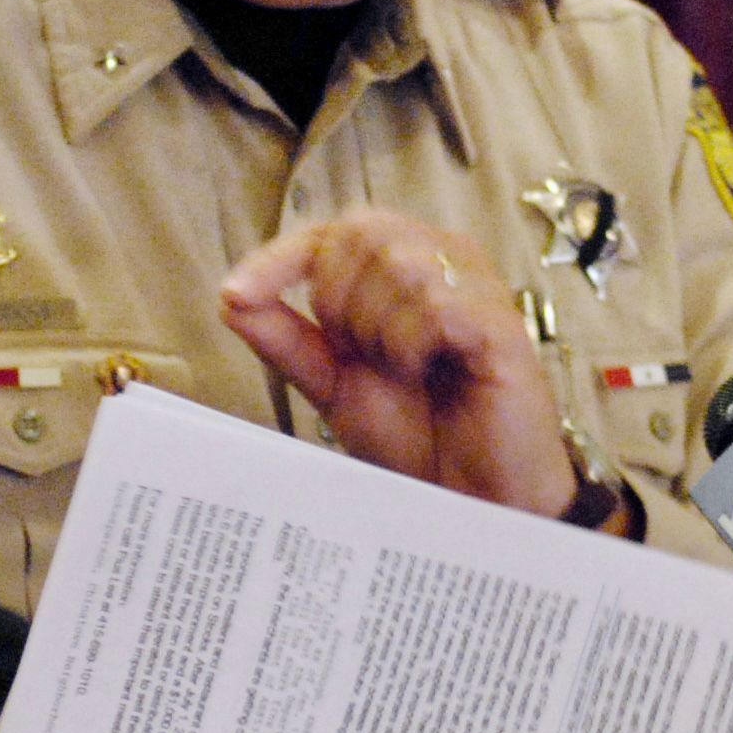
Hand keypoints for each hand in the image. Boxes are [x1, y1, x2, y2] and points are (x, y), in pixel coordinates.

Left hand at [217, 209, 579, 515]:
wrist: (467, 500)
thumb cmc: (419, 438)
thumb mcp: (333, 384)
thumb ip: (286, 338)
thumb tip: (231, 296)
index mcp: (406, 266)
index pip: (333, 232)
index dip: (279, 257)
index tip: (237, 293)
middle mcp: (444, 262)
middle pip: (361, 232)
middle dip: (338, 300)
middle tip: (361, 355)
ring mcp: (477, 287)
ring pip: (397, 264)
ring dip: (379, 329)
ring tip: (406, 371)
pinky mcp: (501, 322)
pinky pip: (434, 305)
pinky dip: (412, 346)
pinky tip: (431, 372)